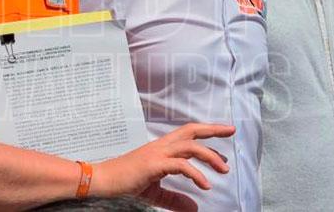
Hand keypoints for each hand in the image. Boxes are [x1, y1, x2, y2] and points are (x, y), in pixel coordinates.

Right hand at [91, 123, 234, 211]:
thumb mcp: (155, 192)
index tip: (224, 133)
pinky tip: (205, 185)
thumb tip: (194, 208)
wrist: (103, 180)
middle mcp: (161, 146)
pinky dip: (196, 174)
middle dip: (213, 130)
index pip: (188, 133)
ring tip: (224, 168)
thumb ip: (175, 199)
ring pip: (190, 146)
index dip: (206, 131)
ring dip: (209, 156)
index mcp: (162, 148)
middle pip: (191, 131)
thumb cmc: (125, 182)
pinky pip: (181, 166)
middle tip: (231, 131)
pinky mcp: (154, 165)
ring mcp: (157, 153)